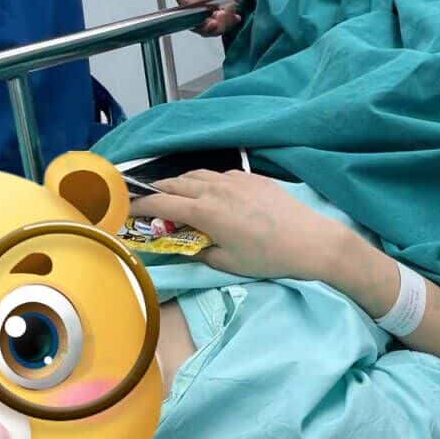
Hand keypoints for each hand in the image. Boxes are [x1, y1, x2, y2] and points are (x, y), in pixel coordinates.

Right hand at [128, 170, 341, 280]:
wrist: (310, 240)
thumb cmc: (268, 257)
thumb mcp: (228, 263)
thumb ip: (200, 252)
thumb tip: (187, 245)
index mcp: (203, 211)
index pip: (161, 203)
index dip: (140, 206)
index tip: (129, 210)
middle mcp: (214, 189)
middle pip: (174, 184)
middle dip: (157, 192)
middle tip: (149, 202)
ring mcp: (234, 180)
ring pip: (196, 175)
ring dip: (180, 184)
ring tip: (176, 196)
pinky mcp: (252, 177)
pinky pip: (219, 175)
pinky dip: (206, 182)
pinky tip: (211, 194)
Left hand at [141, 0, 248, 35]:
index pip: (228, 11)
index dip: (234, 15)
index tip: (237, 12)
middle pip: (219, 23)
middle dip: (227, 24)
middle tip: (228, 15)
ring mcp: (195, 3)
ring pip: (207, 27)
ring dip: (216, 29)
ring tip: (219, 19)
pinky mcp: (184, 4)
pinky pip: (194, 22)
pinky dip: (204, 26)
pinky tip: (211, 19)